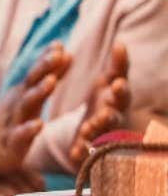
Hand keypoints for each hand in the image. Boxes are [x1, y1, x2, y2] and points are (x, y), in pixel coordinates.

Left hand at [69, 43, 130, 169]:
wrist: (101, 132)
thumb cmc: (107, 101)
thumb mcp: (110, 83)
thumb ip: (117, 66)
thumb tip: (120, 42)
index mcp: (116, 101)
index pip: (121, 94)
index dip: (119, 89)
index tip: (115, 84)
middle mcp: (113, 119)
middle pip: (114, 118)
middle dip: (110, 114)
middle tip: (104, 112)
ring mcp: (102, 136)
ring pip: (100, 136)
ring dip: (94, 133)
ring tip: (87, 129)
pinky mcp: (89, 150)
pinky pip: (86, 152)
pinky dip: (81, 152)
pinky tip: (74, 153)